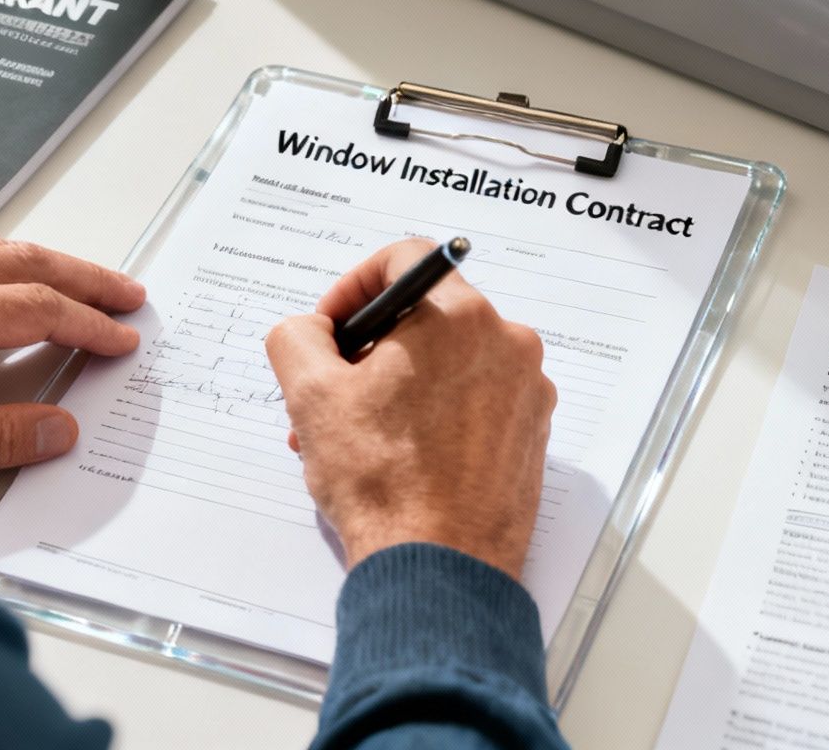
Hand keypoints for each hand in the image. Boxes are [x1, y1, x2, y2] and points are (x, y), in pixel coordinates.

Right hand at [264, 239, 554, 577]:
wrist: (439, 568)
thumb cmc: (384, 484)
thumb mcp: (312, 396)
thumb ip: (299, 336)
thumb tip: (310, 329)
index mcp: (459, 318)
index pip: (405, 259)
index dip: (354, 287)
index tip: (331, 328)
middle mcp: (507, 344)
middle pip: (426, 316)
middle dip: (369, 349)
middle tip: (332, 390)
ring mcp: (525, 392)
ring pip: (449, 362)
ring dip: (397, 386)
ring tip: (354, 436)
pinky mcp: (530, 434)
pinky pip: (475, 400)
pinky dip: (435, 414)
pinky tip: (397, 456)